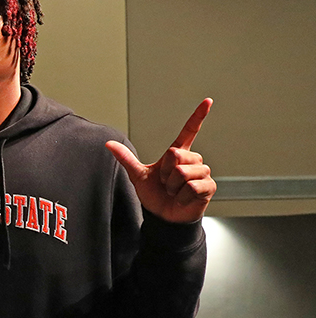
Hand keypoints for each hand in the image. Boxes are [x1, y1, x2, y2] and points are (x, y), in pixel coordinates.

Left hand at [106, 99, 215, 223]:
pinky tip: (183, 200)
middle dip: (166, 173)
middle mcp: (193, 160)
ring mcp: (202, 173)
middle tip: (166, 184)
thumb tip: (109, 144)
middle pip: (177, 156)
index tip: (207, 101)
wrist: (163, 216)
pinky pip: (192, 187)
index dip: (198, 116)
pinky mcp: (208, 187)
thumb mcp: (138, 175)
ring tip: (174, 192)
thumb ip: (126, 158)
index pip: (189, 131)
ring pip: (184, 173)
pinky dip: (182, 197)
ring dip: (173, 187)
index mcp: (178, 154)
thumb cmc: (154, 194)